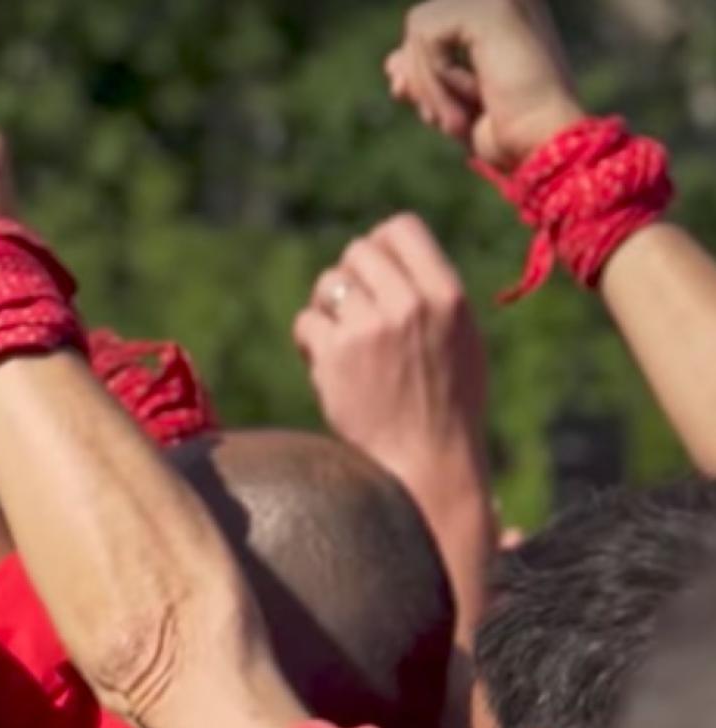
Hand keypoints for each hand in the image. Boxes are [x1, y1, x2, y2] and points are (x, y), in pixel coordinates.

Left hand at [295, 213, 486, 478]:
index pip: (400, 228)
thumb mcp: (461, 337)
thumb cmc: (448, 402)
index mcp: (447, 294)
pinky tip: (328, 365)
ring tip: (343, 342)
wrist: (427, 458)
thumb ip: (430, 293)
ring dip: (328, 308)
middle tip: (354, 314)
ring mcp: (369, 327)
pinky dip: (310, 341)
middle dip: (350, 279)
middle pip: (357, 251)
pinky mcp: (335, 353)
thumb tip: (390, 257)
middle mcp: (409, 303)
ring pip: (328, 285)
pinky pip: (307, 321)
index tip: (376, 274)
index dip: (380, 245)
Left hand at [386, 0, 585, 171]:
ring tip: (458, 119)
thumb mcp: (453, 103)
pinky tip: (469, 99)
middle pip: (420, 23)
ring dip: (429, 84)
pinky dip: (435, 78)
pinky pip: (427, 35)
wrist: (541, 144)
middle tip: (445, 123)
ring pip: (419, 28)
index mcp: (504, 12)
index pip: (432, 25)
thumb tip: (390, 62)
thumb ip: (424, 76)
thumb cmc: (508, 131)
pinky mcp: (493, 8)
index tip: (429, 116)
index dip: (419, 68)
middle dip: (422, 78)